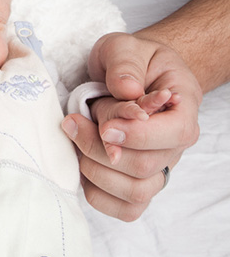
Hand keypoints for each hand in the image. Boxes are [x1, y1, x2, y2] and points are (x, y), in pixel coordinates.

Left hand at [63, 32, 200, 220]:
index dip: (137, 135)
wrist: (133, 75)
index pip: (173, 135)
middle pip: (144, 167)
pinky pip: (124, 208)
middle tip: (73, 122)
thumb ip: (125, 65)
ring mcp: (157, 170)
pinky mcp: (137, 184)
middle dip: (100, 148)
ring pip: (134, 193)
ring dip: (95, 170)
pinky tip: (81, 163)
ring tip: (75, 138)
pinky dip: (97, 192)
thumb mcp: (126, 48)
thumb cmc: (133, 62)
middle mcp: (174, 148)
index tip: (104, 124)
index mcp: (182, 112)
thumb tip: (126, 89)